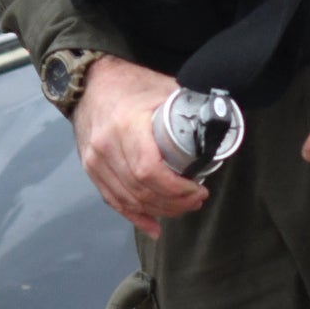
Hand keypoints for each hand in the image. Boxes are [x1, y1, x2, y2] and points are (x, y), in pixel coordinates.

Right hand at [73, 55, 207, 236]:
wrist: (90, 81)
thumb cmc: (130, 84)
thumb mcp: (163, 88)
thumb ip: (188, 106)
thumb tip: (219, 122)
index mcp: (126, 125)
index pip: (149, 171)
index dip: (176, 189)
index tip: (197, 188)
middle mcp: (106, 147)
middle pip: (141, 190)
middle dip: (173, 202)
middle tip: (196, 199)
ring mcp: (94, 161)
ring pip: (128, 200)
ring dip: (159, 210)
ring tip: (182, 207)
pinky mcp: (90, 169)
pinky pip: (112, 201)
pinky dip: (134, 216)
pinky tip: (153, 226)